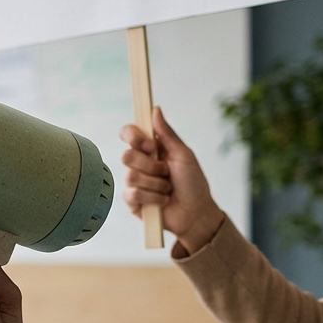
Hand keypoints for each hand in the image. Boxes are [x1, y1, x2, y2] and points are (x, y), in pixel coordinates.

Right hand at [119, 108, 223, 255]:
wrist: (197, 213)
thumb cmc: (194, 183)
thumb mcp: (183, 155)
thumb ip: (167, 134)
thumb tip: (155, 109)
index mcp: (150, 149)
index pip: (128, 133)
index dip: (134, 137)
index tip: (150, 145)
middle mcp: (139, 164)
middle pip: (126, 155)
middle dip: (151, 165)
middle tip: (166, 172)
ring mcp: (134, 183)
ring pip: (131, 176)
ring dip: (156, 184)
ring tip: (168, 189)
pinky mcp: (132, 201)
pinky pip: (133, 194)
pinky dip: (154, 198)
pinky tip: (163, 201)